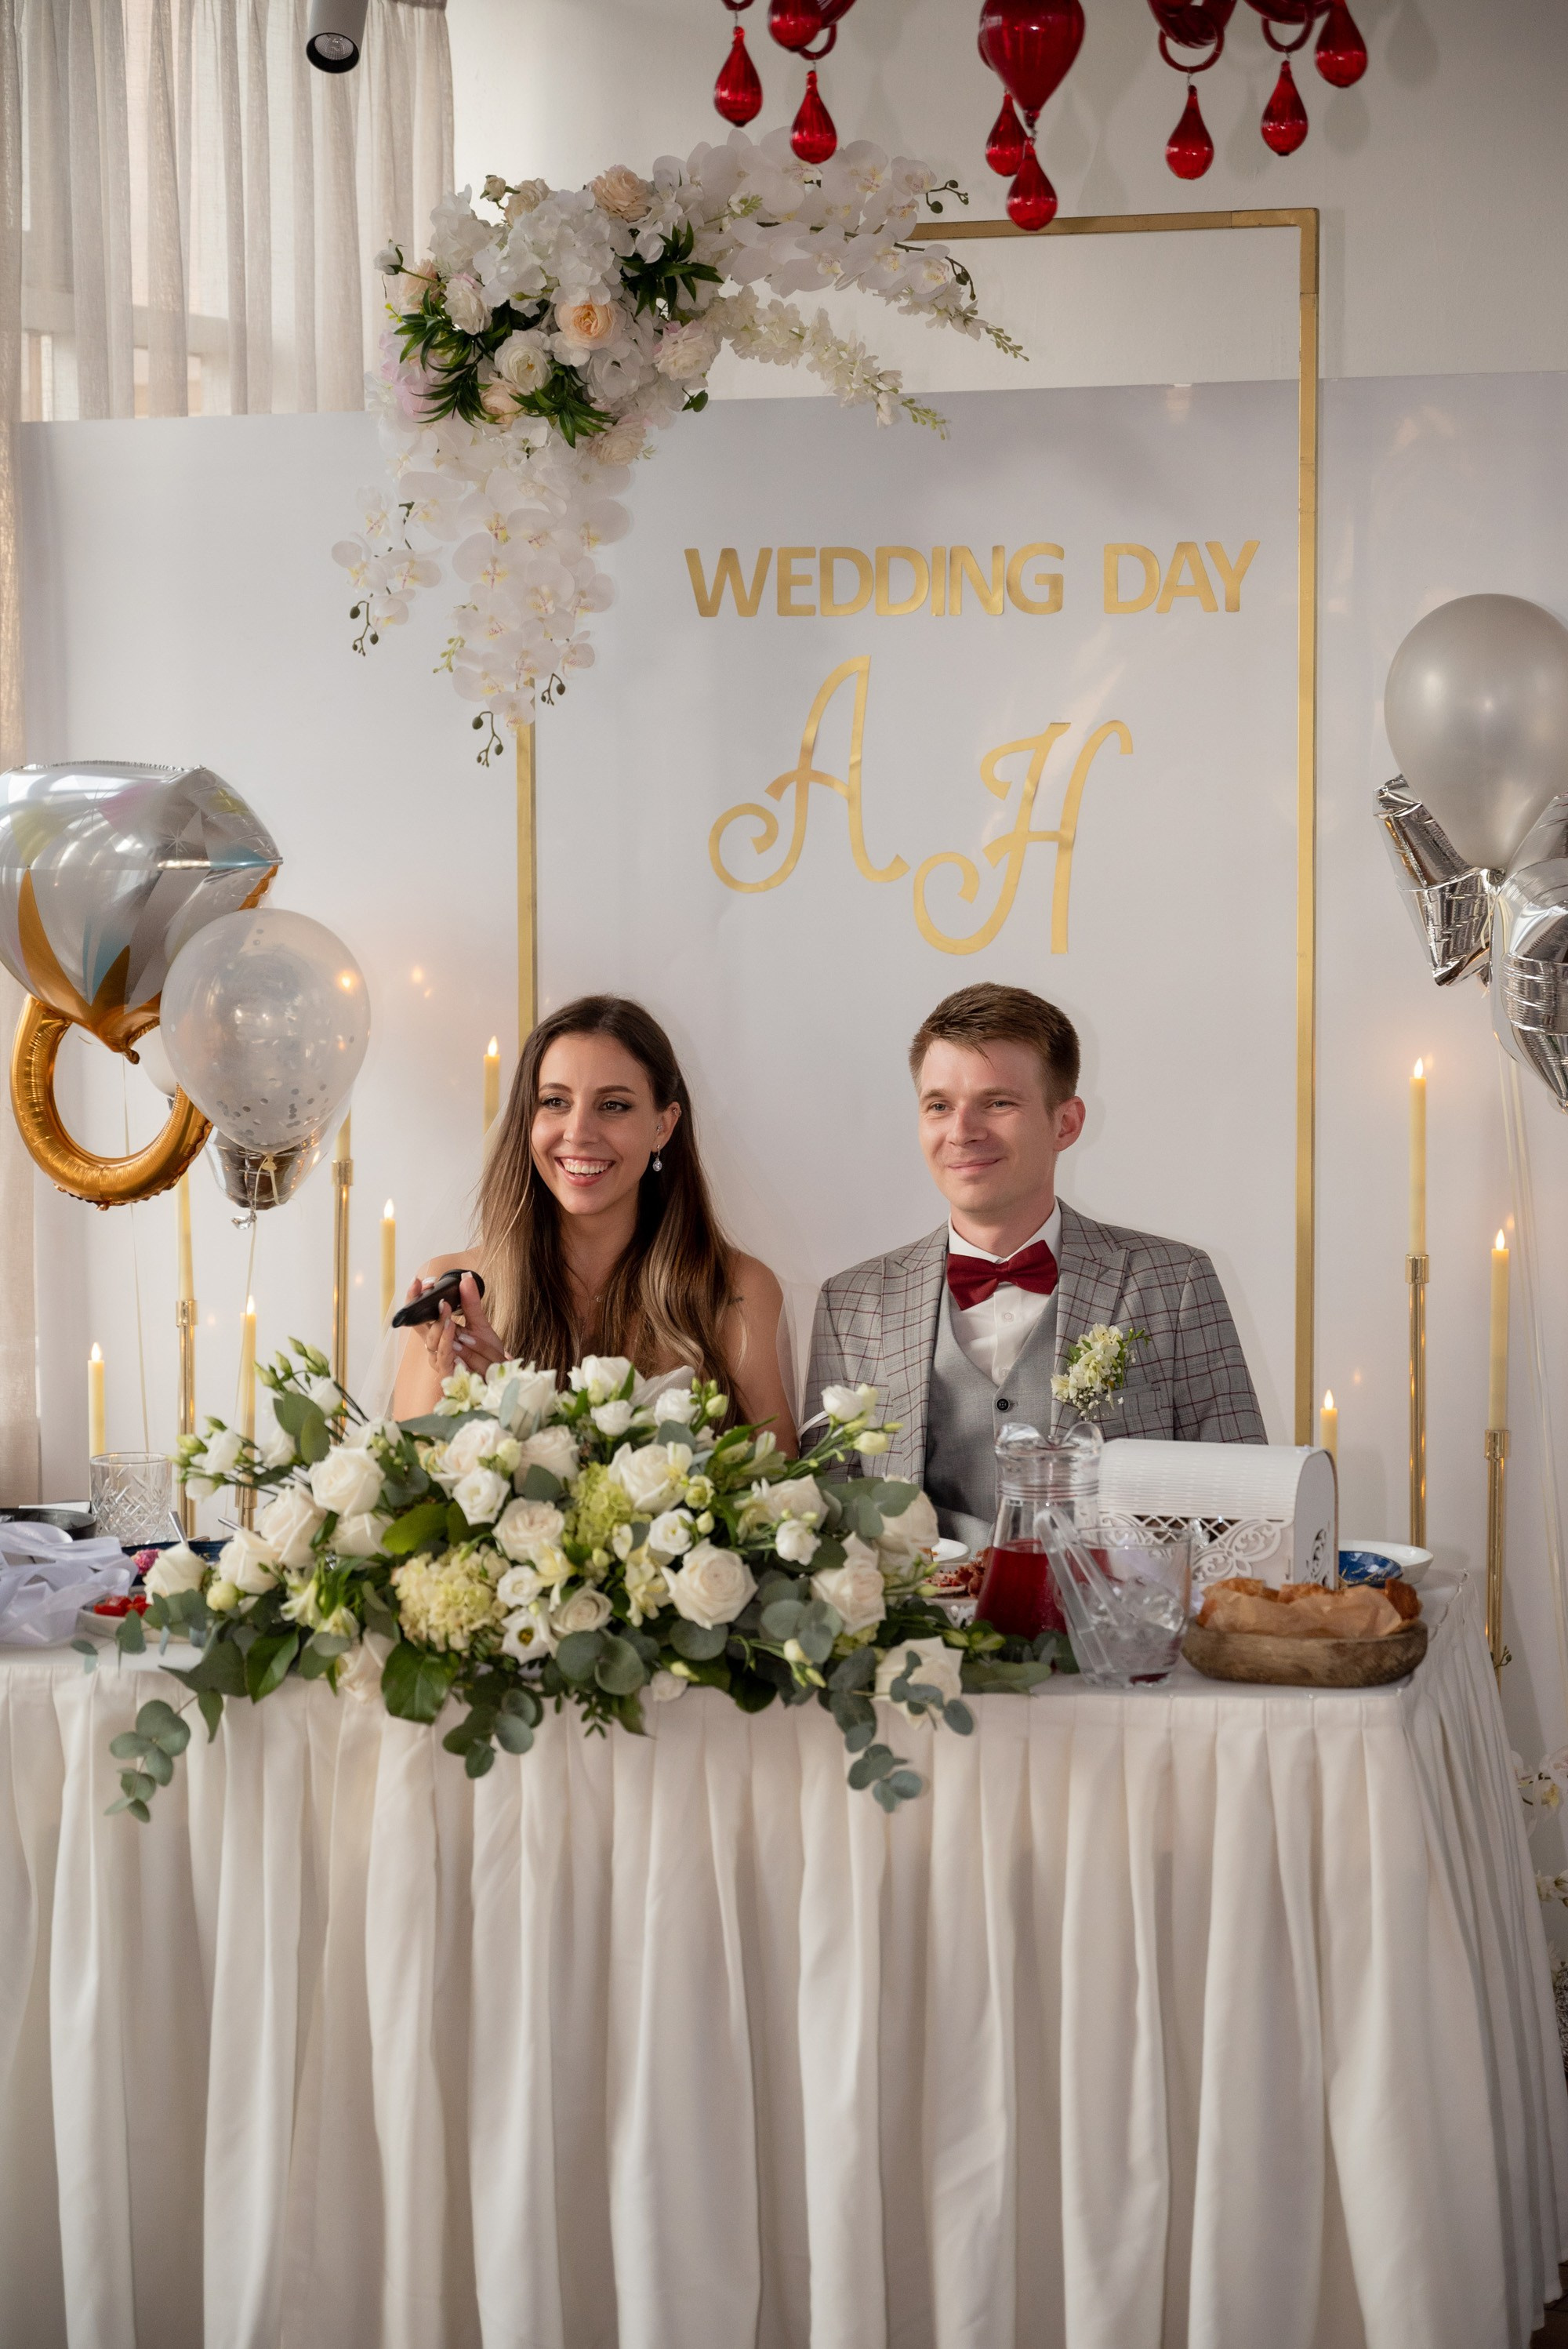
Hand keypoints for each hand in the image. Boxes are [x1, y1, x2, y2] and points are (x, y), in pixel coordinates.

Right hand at [403, 1272, 505, 1386]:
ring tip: (444, 1306)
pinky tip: (452, 1329)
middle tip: (430, 1289)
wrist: (498, 1378)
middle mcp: (435, 1347)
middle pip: (420, 1326)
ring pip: (432, 1341)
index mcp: (438, 1334)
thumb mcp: (479, 1324)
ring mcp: (440, 1360)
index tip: (417, 1281)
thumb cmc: (484, 1354)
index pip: (420, 1314)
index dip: (414, 1299)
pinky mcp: (448, 1373)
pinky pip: (444, 1356)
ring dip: (438, 1323)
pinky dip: (447, 1342)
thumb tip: (466, 1278)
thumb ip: (471, 1303)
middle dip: (421, 1306)